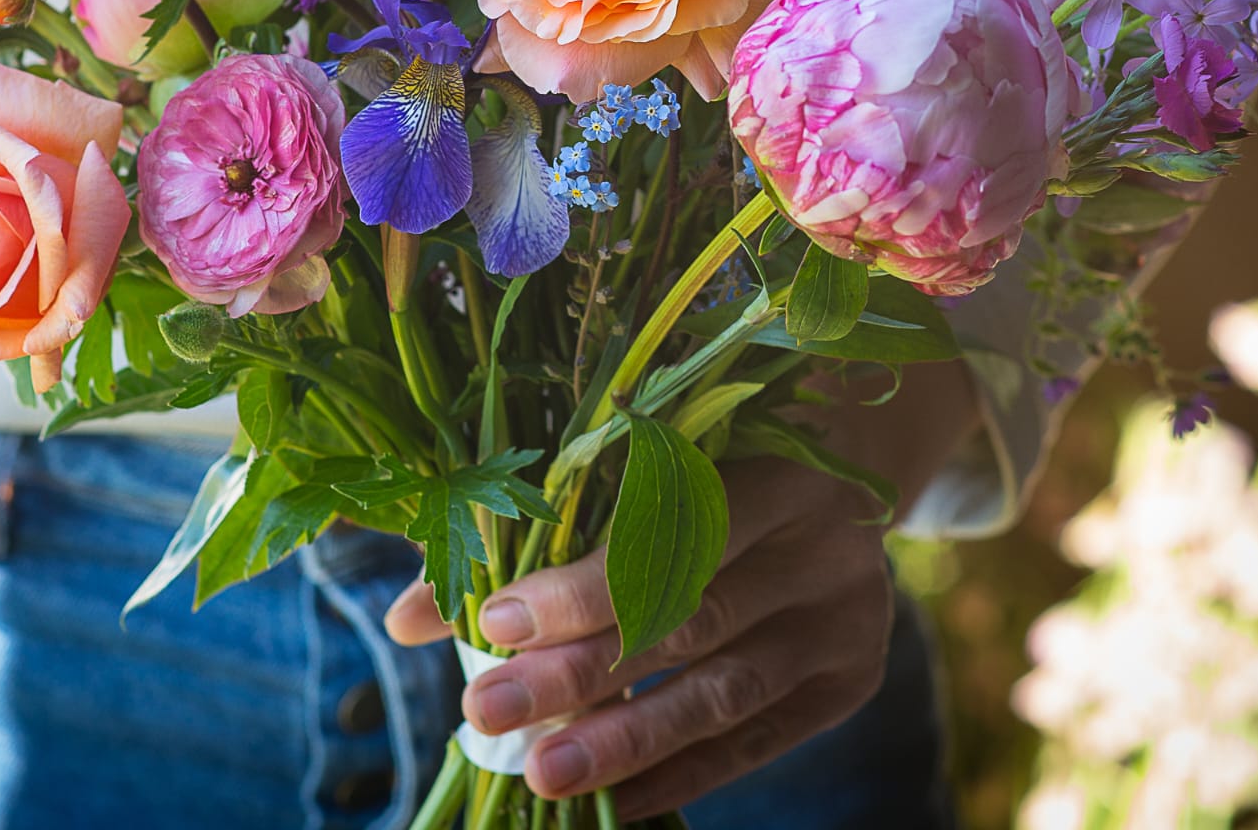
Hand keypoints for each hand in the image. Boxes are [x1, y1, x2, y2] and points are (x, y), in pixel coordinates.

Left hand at [385, 459, 893, 817]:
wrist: (841, 480)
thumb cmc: (708, 464)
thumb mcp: (639, 468)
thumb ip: (532, 532)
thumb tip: (408, 620)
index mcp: (769, 462)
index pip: (668, 532)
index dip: (584, 582)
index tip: (496, 620)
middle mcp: (819, 539)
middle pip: (689, 616)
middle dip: (581, 670)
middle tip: (491, 710)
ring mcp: (845, 616)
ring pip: (722, 690)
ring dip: (625, 739)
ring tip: (542, 772)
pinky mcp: (849, 681)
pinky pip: (754, 743)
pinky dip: (676, 773)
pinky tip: (611, 801)